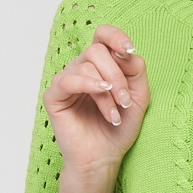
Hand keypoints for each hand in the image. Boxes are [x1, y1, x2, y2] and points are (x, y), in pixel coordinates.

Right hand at [42, 23, 149, 173]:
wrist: (104, 157)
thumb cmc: (119, 128)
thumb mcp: (138, 96)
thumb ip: (136, 71)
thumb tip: (126, 53)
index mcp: (101, 65)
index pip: (102, 35)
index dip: (116, 36)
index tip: (129, 50)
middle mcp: (82, 68)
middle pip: (97, 51)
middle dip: (116, 75)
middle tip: (125, 100)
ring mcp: (66, 80)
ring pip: (86, 65)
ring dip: (107, 90)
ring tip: (114, 114)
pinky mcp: (54, 96)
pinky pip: (68, 79)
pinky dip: (88, 84)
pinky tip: (102, 94)